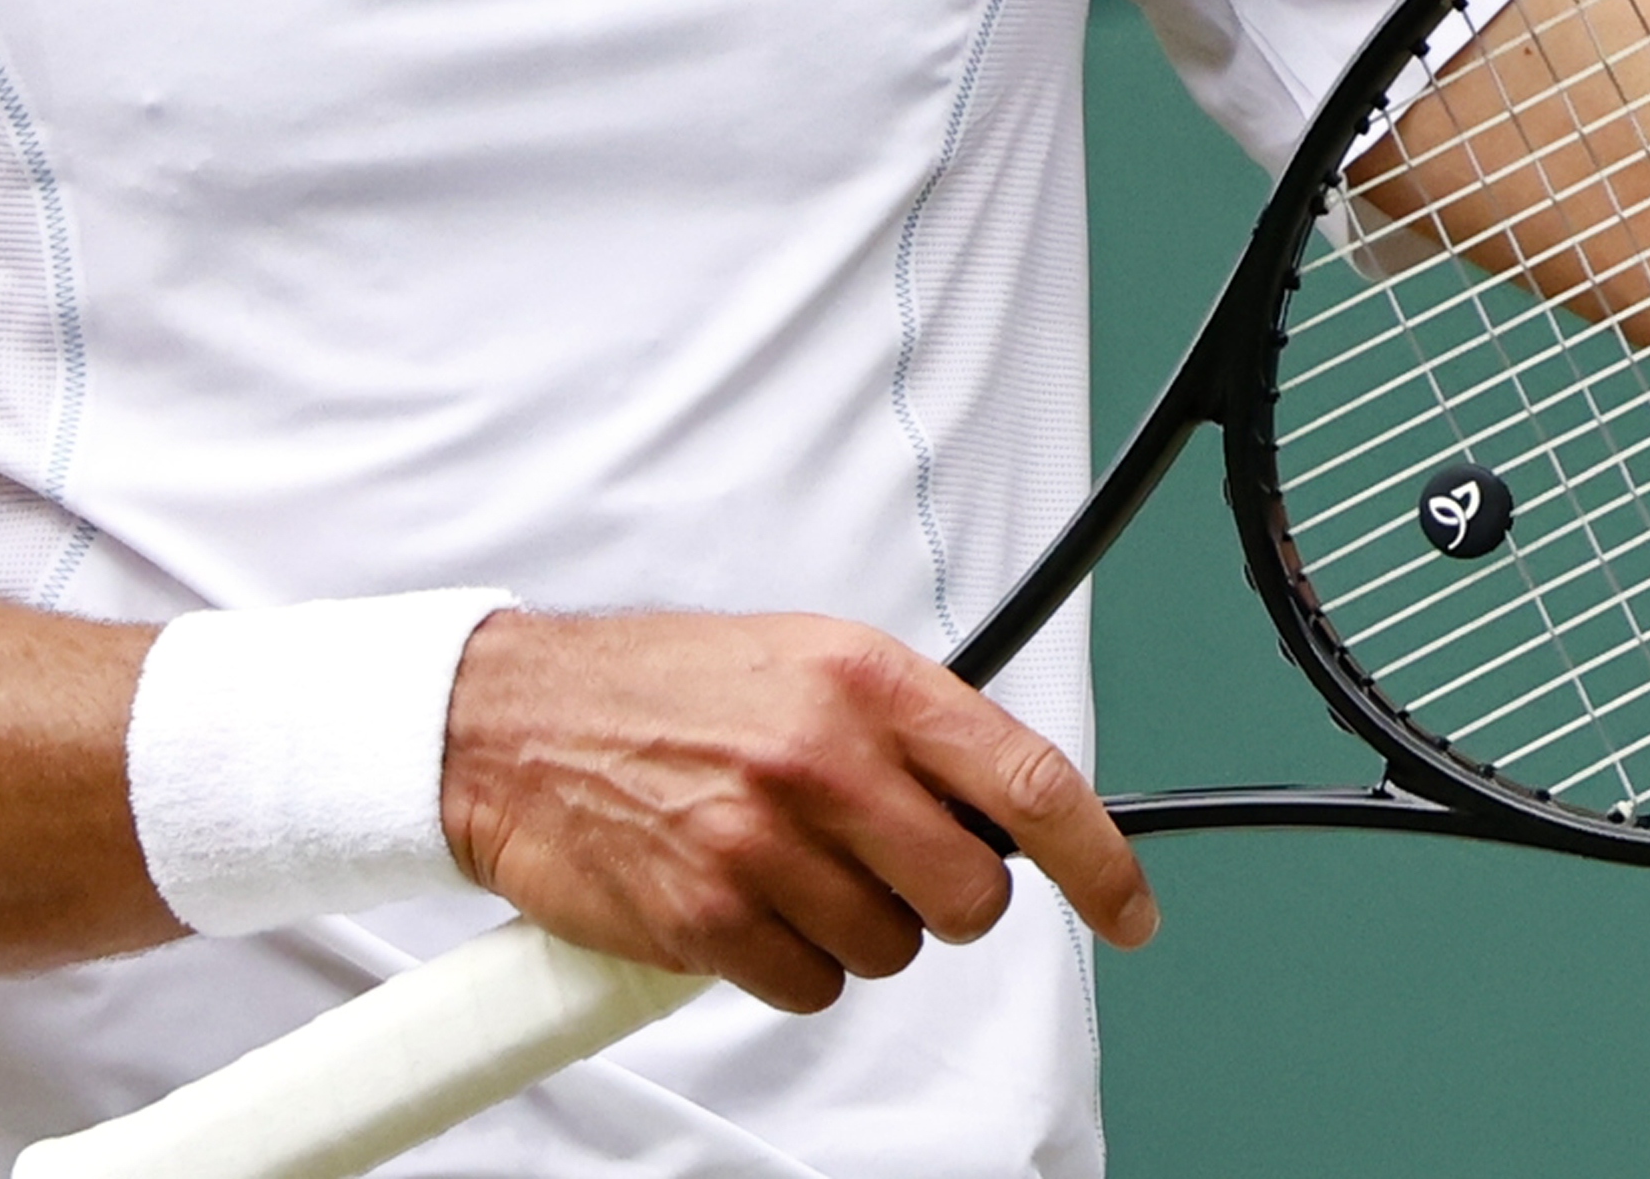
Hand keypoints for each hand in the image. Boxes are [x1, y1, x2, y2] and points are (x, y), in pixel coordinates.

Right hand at [435, 610, 1155, 1012]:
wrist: (519, 722)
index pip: (1029, 782)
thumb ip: (909, 728)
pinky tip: (745, 905)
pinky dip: (790, 964)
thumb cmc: (667, 690)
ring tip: (788, 865)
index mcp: (868, 683)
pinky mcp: (709, 917)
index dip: (1101, 861)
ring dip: (856, 927)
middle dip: (945, 899)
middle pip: (971, 896)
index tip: (1131, 908)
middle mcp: (825, 758)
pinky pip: (811, 988)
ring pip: (891, 950)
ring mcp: (765, 843)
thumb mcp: (809, 661)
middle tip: (886, 867)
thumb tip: (1003, 803)